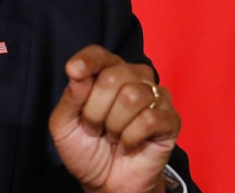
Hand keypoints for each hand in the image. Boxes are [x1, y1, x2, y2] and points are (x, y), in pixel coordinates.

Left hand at [49, 45, 179, 192]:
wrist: (106, 183)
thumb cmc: (85, 150)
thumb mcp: (64, 126)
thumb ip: (70, 98)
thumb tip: (77, 73)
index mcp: (106, 73)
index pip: (99, 54)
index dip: (87, 61)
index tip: (73, 72)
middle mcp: (133, 78)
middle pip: (113, 76)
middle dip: (95, 110)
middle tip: (96, 128)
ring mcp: (155, 97)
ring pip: (133, 96)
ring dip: (114, 126)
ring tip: (113, 136)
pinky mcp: (170, 119)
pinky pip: (149, 119)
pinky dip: (131, 138)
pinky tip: (128, 145)